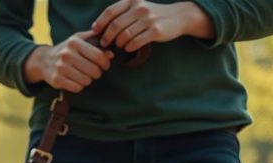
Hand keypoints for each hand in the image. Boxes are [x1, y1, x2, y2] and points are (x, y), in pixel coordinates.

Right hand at [24, 31, 114, 92]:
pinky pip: (77, 88)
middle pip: (94, 70)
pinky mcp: (56, 80)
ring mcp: (60, 68)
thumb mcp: (79, 40)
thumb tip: (111, 54)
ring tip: (85, 76)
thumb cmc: (67, 49)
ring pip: (86, 80)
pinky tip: (76, 81)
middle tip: (95, 72)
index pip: (98, 56)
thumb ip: (96, 42)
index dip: (105, 62)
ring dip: (88, 80)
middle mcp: (66, 54)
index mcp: (74, 42)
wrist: (44, 60)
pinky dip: (79, 86)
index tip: (105, 65)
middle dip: (98, 73)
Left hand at [92, 0, 213, 52]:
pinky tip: (129, 48)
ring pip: (124, 36)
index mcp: (132, 1)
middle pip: (115, 26)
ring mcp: (149, 19)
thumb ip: (120, 14)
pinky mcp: (156, 30)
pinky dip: (129, 47)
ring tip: (119, 45)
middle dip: (106, 37)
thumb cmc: (150, 15)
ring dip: (118, 44)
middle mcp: (140, 8)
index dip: (100, 23)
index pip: (110, 12)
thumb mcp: (136, 8)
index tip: (95, 32)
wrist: (177, 17)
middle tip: (104, 44)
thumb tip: (96, 28)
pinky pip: (135, 42)